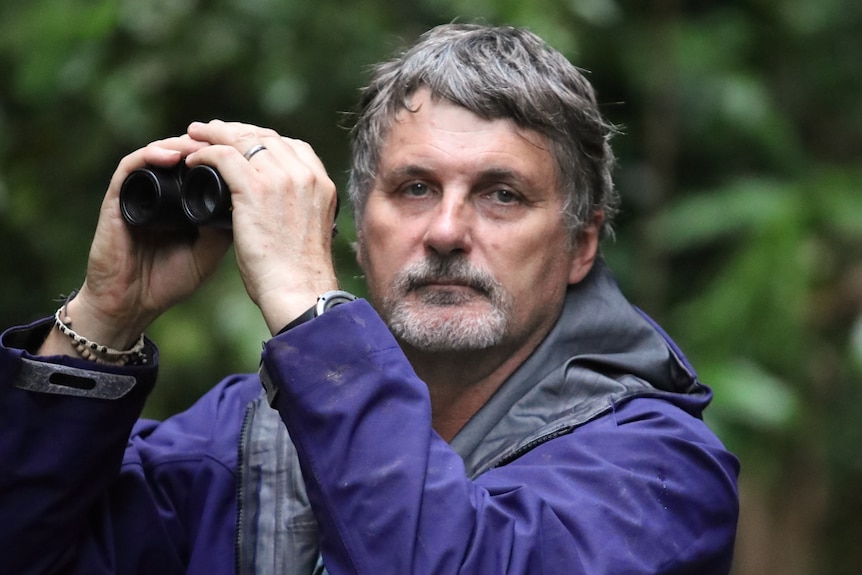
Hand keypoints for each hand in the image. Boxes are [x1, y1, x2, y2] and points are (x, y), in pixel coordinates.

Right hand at [42, 135, 232, 355]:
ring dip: (181, 144)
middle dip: (206, 143)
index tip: (246, 151)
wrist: (130, 305)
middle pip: (183, 153)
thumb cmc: (167, 283)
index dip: (223, 154)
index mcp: (183, 202)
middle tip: (227, 138)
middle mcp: (161, 193)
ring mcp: (139, 193)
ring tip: (203, 144)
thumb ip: (223, 229)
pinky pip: (130, 168)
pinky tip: (170, 156)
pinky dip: (150, 156)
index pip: (203, 166)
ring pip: (159, 153)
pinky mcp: (117, 199)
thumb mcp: (207, 254)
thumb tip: (249, 201)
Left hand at [185, 120, 338, 333]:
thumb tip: (277, 206)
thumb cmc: (299, 272)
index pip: (291, 145)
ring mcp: (282, 179)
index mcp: (321, 183)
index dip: (262, 139)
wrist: (299, 290)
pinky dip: (205, 153)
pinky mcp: (256, 189)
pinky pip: (224, 156)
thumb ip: (299, 209)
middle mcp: (305, 174)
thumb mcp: (309, 230)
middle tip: (210, 132)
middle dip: (236, 131)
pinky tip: (192, 159)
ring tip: (194, 137)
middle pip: (266, 136)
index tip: (241, 143)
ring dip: (215, 135)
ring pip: (243, 139)